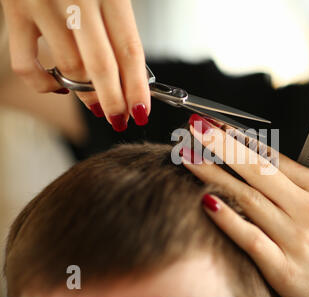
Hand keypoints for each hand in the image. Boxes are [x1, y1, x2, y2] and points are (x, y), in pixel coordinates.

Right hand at [1, 0, 149, 130]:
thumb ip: (118, 20)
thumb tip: (132, 70)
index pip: (129, 49)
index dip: (137, 86)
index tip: (142, 110)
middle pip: (100, 66)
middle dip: (113, 100)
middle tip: (120, 119)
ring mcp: (41, 5)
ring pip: (68, 68)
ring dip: (85, 94)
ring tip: (96, 103)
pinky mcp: (12, 11)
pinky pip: (25, 64)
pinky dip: (43, 84)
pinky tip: (57, 86)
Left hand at [182, 114, 308, 296]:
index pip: (273, 156)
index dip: (240, 137)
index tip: (214, 122)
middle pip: (256, 169)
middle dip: (221, 144)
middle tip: (193, 126)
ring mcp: (296, 238)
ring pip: (248, 198)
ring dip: (214, 175)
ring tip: (187, 156)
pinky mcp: (285, 268)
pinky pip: (250, 238)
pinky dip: (228, 220)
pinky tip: (206, 202)